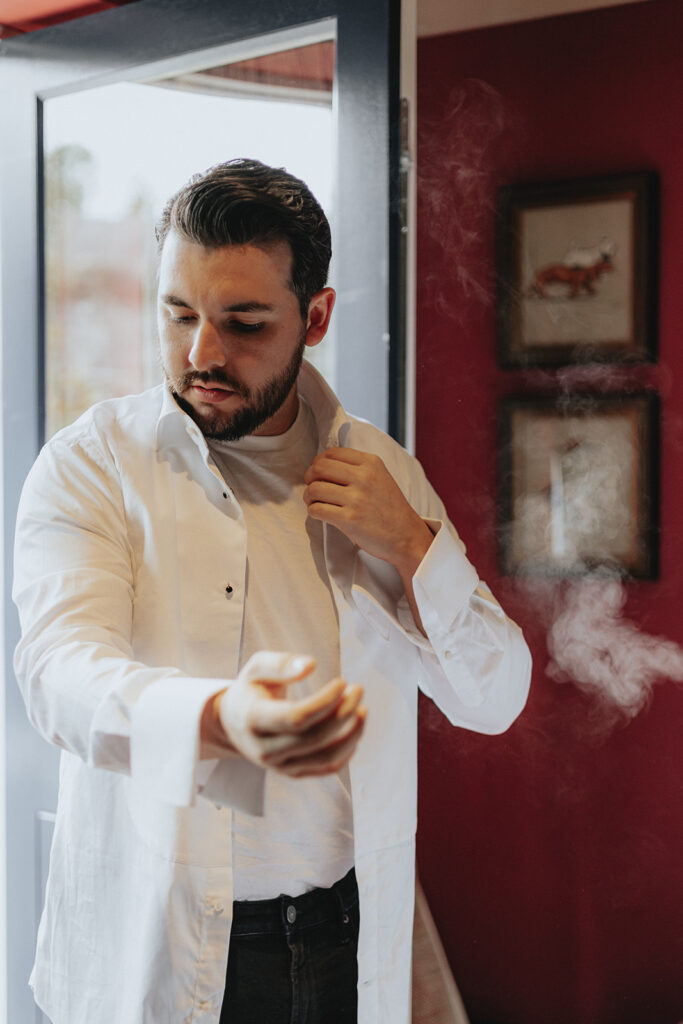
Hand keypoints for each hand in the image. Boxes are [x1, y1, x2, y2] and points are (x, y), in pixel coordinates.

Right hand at [212, 651, 365, 776]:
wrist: (234, 723)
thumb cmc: (250, 690)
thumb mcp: (256, 668)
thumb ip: (281, 663)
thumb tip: (310, 665)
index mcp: (253, 720)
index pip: (296, 717)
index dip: (325, 701)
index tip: (342, 682)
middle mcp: (265, 749)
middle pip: (315, 737)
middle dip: (344, 713)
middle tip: (357, 689)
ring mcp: (279, 765)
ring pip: (325, 758)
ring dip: (352, 734)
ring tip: (362, 710)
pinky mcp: (292, 773)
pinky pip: (327, 769)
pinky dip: (347, 751)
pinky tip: (354, 730)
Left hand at [303, 447, 432, 575]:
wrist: (406, 536)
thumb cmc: (389, 508)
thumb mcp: (380, 477)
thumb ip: (357, 467)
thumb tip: (322, 464)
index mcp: (371, 463)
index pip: (332, 452)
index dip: (318, 462)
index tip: (319, 473)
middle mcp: (364, 477)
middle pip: (319, 467)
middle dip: (309, 477)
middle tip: (313, 487)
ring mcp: (357, 498)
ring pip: (314, 489)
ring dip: (309, 496)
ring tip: (315, 501)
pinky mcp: (350, 519)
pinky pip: (317, 509)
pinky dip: (313, 511)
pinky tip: (321, 513)